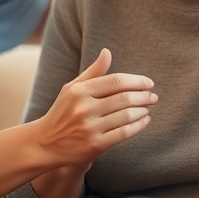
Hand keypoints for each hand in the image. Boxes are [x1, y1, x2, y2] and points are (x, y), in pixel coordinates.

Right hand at [34, 49, 156, 165]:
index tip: (149, 83)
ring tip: (148, 108)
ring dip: (142, 111)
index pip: (116, 81)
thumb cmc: (63, 111)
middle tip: (153, 96)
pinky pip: (124, 133)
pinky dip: (138, 126)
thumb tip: (107, 51)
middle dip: (143, 96)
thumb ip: (93, 72)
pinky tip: (144, 121)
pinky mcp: (95, 146)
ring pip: (126, 116)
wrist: (45, 143)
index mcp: (79, 91)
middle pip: (124, 98)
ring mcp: (90, 128)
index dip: (136, 81)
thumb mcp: (73, 88)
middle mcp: (84, 108)